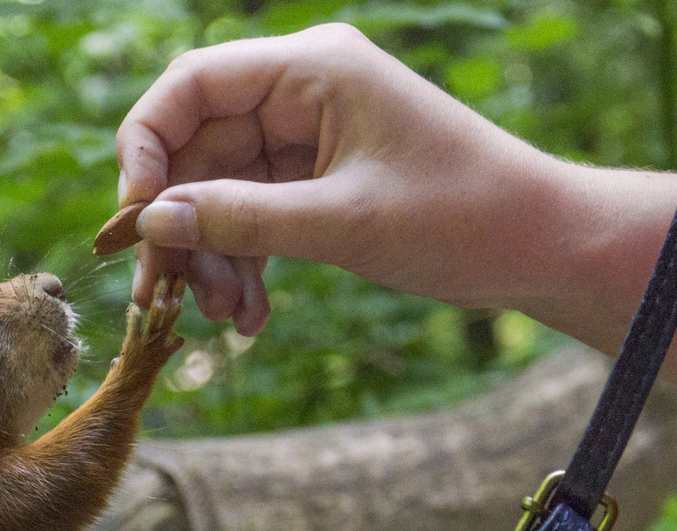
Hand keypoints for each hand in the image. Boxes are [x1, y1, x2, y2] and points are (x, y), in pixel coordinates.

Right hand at [114, 23, 570, 334]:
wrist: (541, 247)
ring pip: (220, 193)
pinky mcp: (318, 180)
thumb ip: (242, 218)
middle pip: (197, 150)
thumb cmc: (462, 216)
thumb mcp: (342, 223)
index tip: (135, 220)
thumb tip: (151, 222)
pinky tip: (251, 315)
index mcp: (312, 68)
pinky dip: (245, 264)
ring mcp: (309, 137)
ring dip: (212, 258)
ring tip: (227, 316)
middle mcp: (302, 92)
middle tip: (163, 295)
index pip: (191, 85)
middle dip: (181, 226)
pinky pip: (253, 217)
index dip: (146, 148)